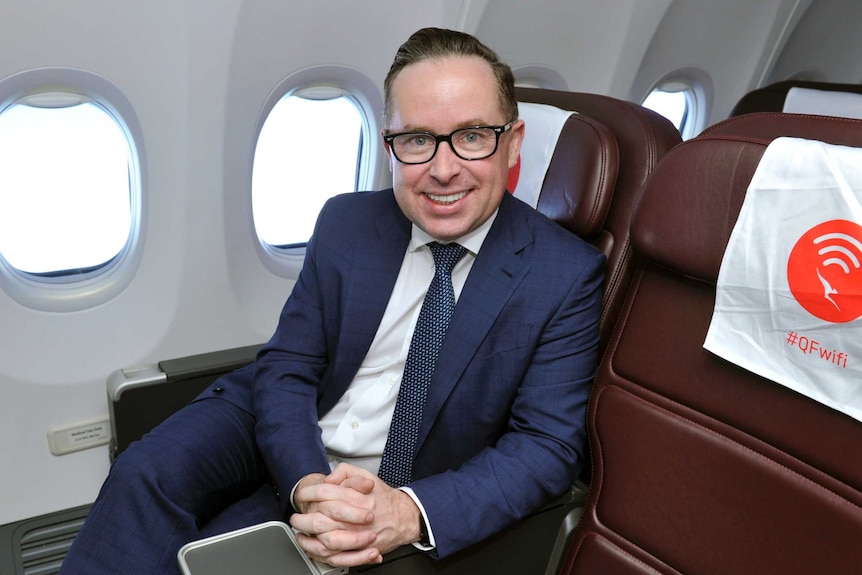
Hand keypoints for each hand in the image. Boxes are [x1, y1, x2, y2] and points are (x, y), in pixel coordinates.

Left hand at [290, 463, 422, 565]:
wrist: (403, 517)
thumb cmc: (383, 498)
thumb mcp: (366, 475)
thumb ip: (346, 472)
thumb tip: (329, 478)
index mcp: (355, 498)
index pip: (324, 494)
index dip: (308, 494)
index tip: (301, 495)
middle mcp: (355, 519)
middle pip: (320, 520)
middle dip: (303, 519)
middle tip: (296, 517)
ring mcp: (356, 537)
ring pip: (324, 541)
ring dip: (308, 538)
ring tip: (299, 532)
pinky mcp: (358, 550)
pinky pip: (334, 556)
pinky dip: (319, 553)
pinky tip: (311, 546)